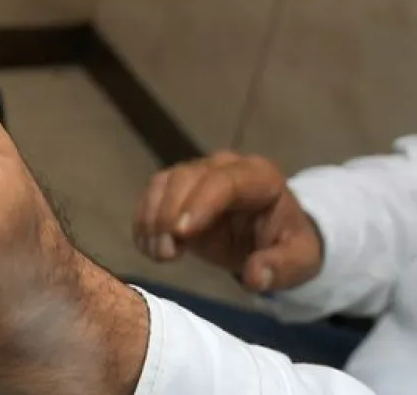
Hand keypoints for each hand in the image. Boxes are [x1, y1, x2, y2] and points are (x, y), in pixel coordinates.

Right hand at [134, 152, 322, 292]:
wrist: (272, 236)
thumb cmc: (287, 244)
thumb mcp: (300, 260)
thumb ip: (281, 267)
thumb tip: (256, 277)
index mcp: (260, 177)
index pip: (225, 182)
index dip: (200, 204)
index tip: (181, 233)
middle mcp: (225, 167)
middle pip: (186, 178)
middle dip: (169, 214)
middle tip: (166, 254)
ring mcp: (198, 172)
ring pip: (164, 183)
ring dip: (152, 218)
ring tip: (158, 254)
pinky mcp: (177, 186)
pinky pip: (152, 194)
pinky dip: (144, 220)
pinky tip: (147, 248)